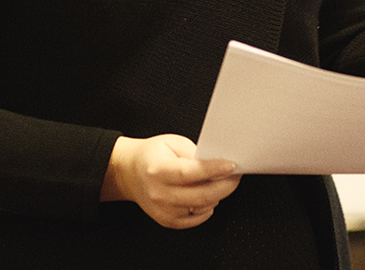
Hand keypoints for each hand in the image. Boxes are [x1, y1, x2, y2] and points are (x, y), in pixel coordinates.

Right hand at [100, 134, 240, 228]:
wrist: (129, 172)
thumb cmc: (152, 155)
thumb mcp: (173, 143)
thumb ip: (194, 153)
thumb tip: (218, 162)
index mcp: (158, 170)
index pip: (190, 173)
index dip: (214, 170)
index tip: (231, 165)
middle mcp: (159, 193)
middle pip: (200, 195)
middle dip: (225, 186)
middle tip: (235, 175)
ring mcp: (162, 210)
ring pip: (201, 208)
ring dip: (217, 196)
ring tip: (221, 183)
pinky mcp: (166, 220)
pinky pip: (195, 219)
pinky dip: (207, 209)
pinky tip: (209, 197)